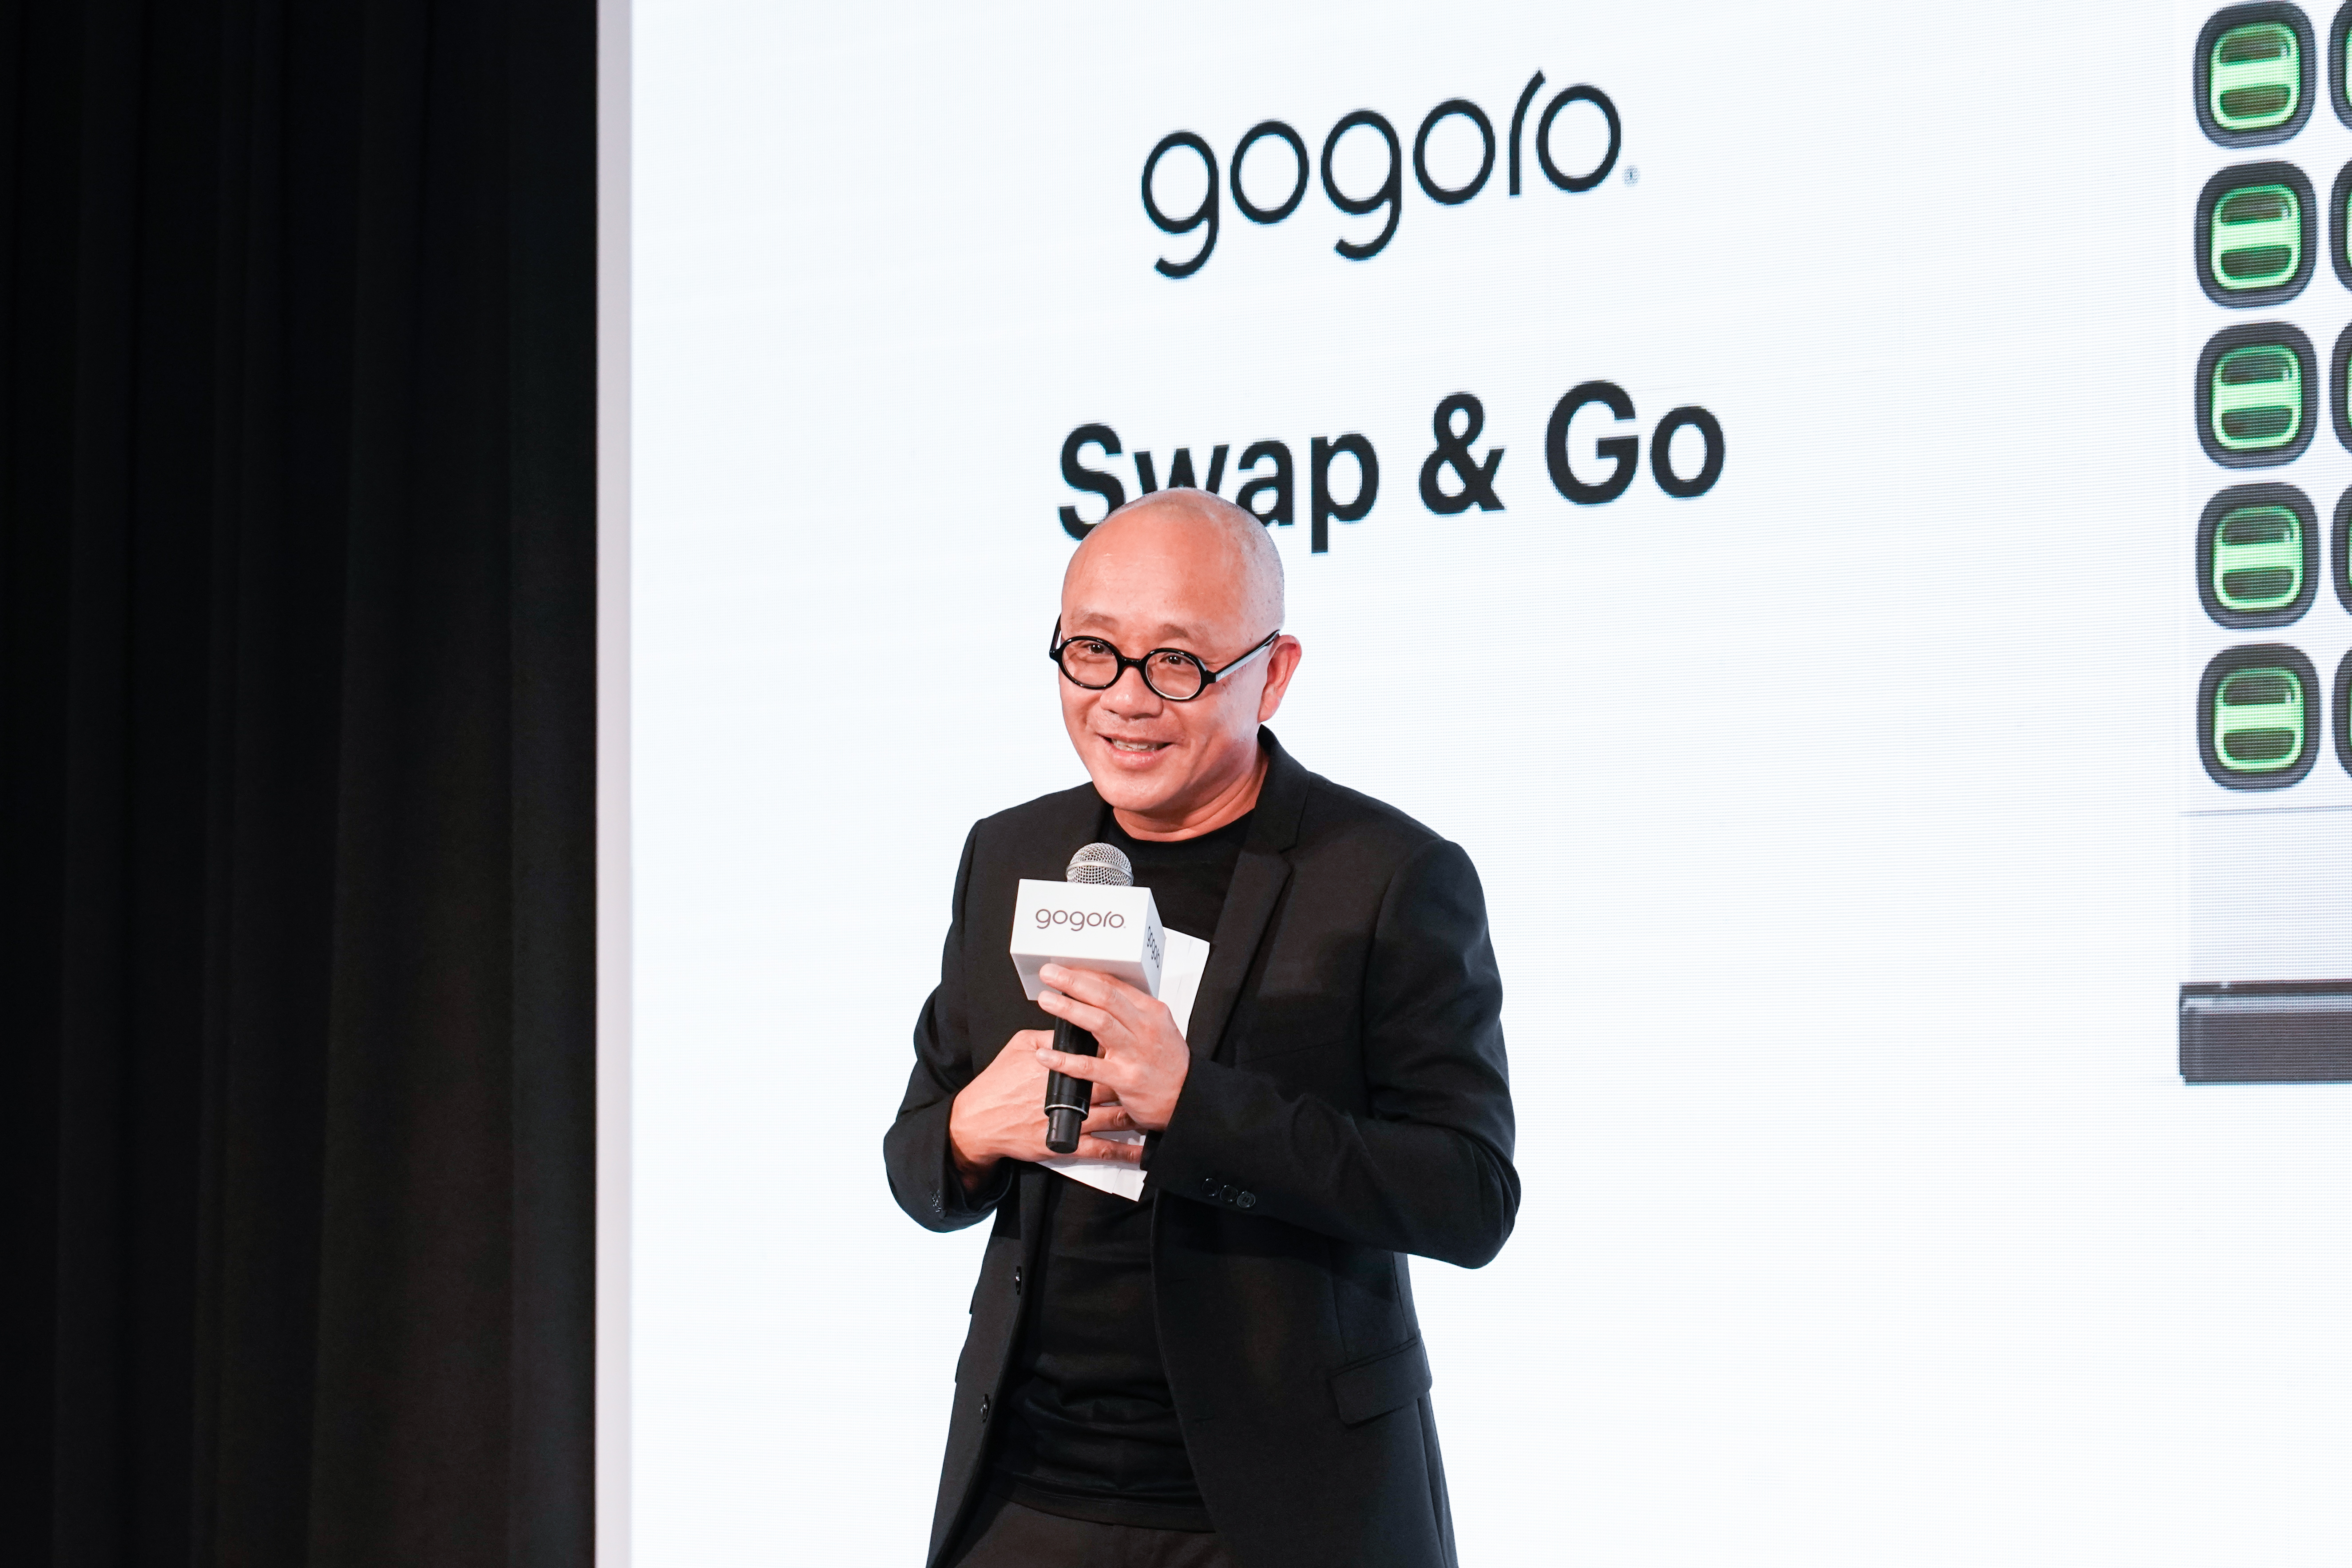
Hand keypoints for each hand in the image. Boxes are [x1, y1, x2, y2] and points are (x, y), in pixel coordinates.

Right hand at [947, 1027, 1140, 1190]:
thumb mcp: (1020, 1046)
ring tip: (1156, 1109)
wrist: (979, 1121)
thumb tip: (1072, 1025)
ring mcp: (1072, 1121)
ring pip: (1116, 1116)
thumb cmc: (998, 1083)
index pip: (1102, 1053)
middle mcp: (1072, 1093)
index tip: (1136, 1045)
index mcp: (1063, 1065)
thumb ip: (1049, 1035)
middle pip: (1116, 1083)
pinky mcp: (1068, 1145)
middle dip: (1136, 1080)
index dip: (1122, 1049)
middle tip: (1155, 1076)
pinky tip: (1141, 1151)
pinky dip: (1125, 1151)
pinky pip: (1104, 1150)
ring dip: (1138, 1112)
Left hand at [1032, 963, 1191, 1133]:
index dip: (1086, 974)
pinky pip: (1089, 1066)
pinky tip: (1046, 1054)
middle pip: (1105, 997)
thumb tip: (1099, 993)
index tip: (1065, 968)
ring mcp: (1135, 1053)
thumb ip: (1132, 1011)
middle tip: (1050, 973)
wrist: (1185, 1098)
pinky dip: (1064, 1060)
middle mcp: (1144, 1028)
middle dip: (1074, 982)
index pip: (1115, 985)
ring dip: (1069, 1009)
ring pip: (1099, 1023)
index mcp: (1152, 1012)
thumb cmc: (1169, 1063)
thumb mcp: (1158, 1027)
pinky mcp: (1125, 1079)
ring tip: (1047, 1001)